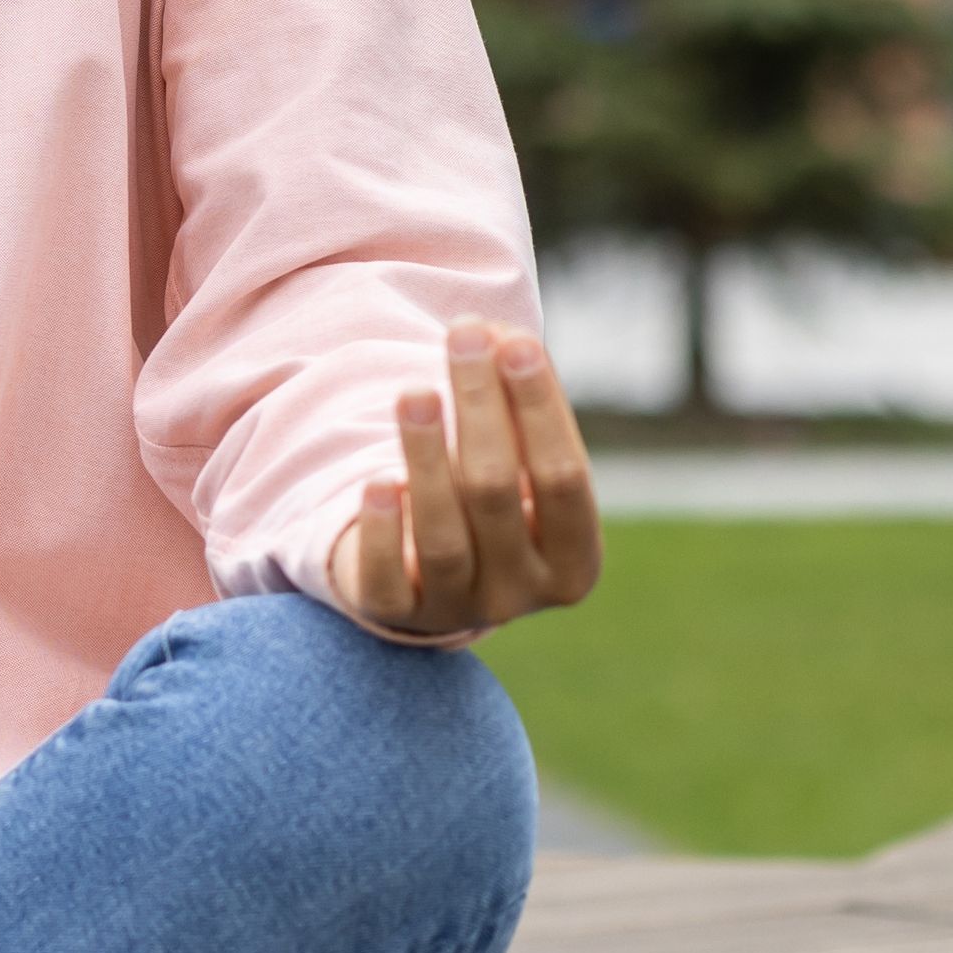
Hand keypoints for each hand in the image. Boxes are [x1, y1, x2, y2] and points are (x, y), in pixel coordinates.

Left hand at [322, 319, 599, 642]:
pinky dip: (382, 530)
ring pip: (441, 535)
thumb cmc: (497, 496)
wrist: (439, 577)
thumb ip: (518, 399)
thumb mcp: (521, 458)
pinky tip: (378, 479)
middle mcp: (521, 595)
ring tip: (413, 391)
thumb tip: (495, 336)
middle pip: (497, 492)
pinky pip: (386, 580)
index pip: (563, 476)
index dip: (539, 408)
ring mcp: (459, 610)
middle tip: (461, 336)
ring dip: (426, 457)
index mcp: (574, 561)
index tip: (514, 343)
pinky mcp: (397, 616)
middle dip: (479, 408)